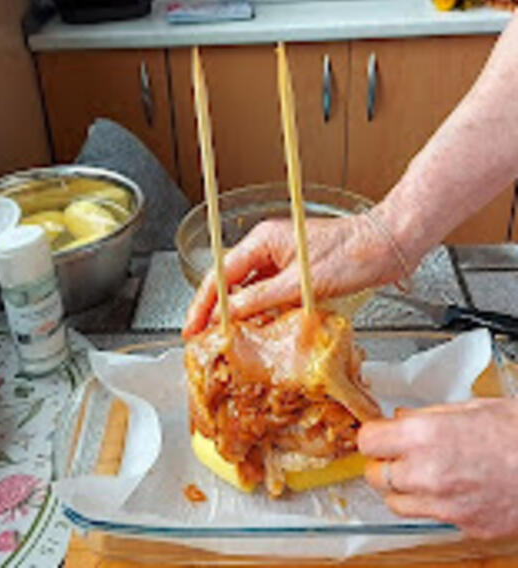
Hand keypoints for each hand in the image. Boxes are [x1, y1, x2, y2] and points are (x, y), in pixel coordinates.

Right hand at [183, 214, 405, 337]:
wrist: (388, 245)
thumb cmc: (352, 254)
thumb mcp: (302, 282)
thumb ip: (262, 298)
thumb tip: (230, 313)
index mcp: (263, 242)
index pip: (220, 274)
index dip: (203, 304)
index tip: (192, 327)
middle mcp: (267, 248)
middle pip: (229, 281)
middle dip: (213, 309)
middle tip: (200, 337)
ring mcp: (282, 259)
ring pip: (247, 288)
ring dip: (235, 312)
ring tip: (222, 337)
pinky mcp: (296, 272)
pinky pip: (268, 292)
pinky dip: (258, 311)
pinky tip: (254, 328)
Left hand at [359, 399, 517, 539]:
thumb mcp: (468, 407)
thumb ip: (426, 417)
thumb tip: (400, 419)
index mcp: (424, 436)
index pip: (367, 441)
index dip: (372, 435)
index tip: (378, 433)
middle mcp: (428, 473)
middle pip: (374, 475)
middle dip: (381, 462)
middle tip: (394, 452)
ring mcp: (446, 505)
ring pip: (394, 503)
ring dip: (398, 487)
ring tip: (417, 472)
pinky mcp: (465, 525)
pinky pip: (429, 517)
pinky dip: (428, 505)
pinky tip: (446, 488)